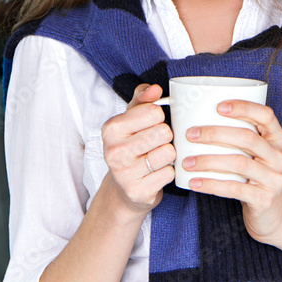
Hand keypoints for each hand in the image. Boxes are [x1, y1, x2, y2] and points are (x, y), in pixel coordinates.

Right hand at [99, 83, 175, 215]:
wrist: (123, 188)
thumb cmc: (130, 146)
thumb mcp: (131, 118)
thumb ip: (142, 98)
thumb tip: (155, 89)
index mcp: (111, 128)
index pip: (153, 112)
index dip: (158, 117)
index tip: (150, 125)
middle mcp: (114, 151)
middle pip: (164, 132)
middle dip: (166, 137)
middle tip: (155, 143)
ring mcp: (125, 174)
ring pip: (169, 153)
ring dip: (168, 155)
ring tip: (156, 157)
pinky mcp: (138, 192)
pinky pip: (169, 173)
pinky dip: (167, 172)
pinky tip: (155, 173)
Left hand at [181, 100, 281, 242]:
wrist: (275, 214)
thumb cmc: (256, 176)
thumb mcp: (255, 154)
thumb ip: (237, 137)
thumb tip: (195, 119)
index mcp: (277, 139)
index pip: (265, 115)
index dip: (243, 107)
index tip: (218, 106)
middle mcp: (278, 156)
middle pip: (248, 138)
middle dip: (215, 134)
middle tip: (190, 134)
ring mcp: (274, 179)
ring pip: (239, 163)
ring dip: (208, 161)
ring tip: (187, 162)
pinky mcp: (264, 199)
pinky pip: (234, 189)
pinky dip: (211, 184)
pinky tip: (194, 182)